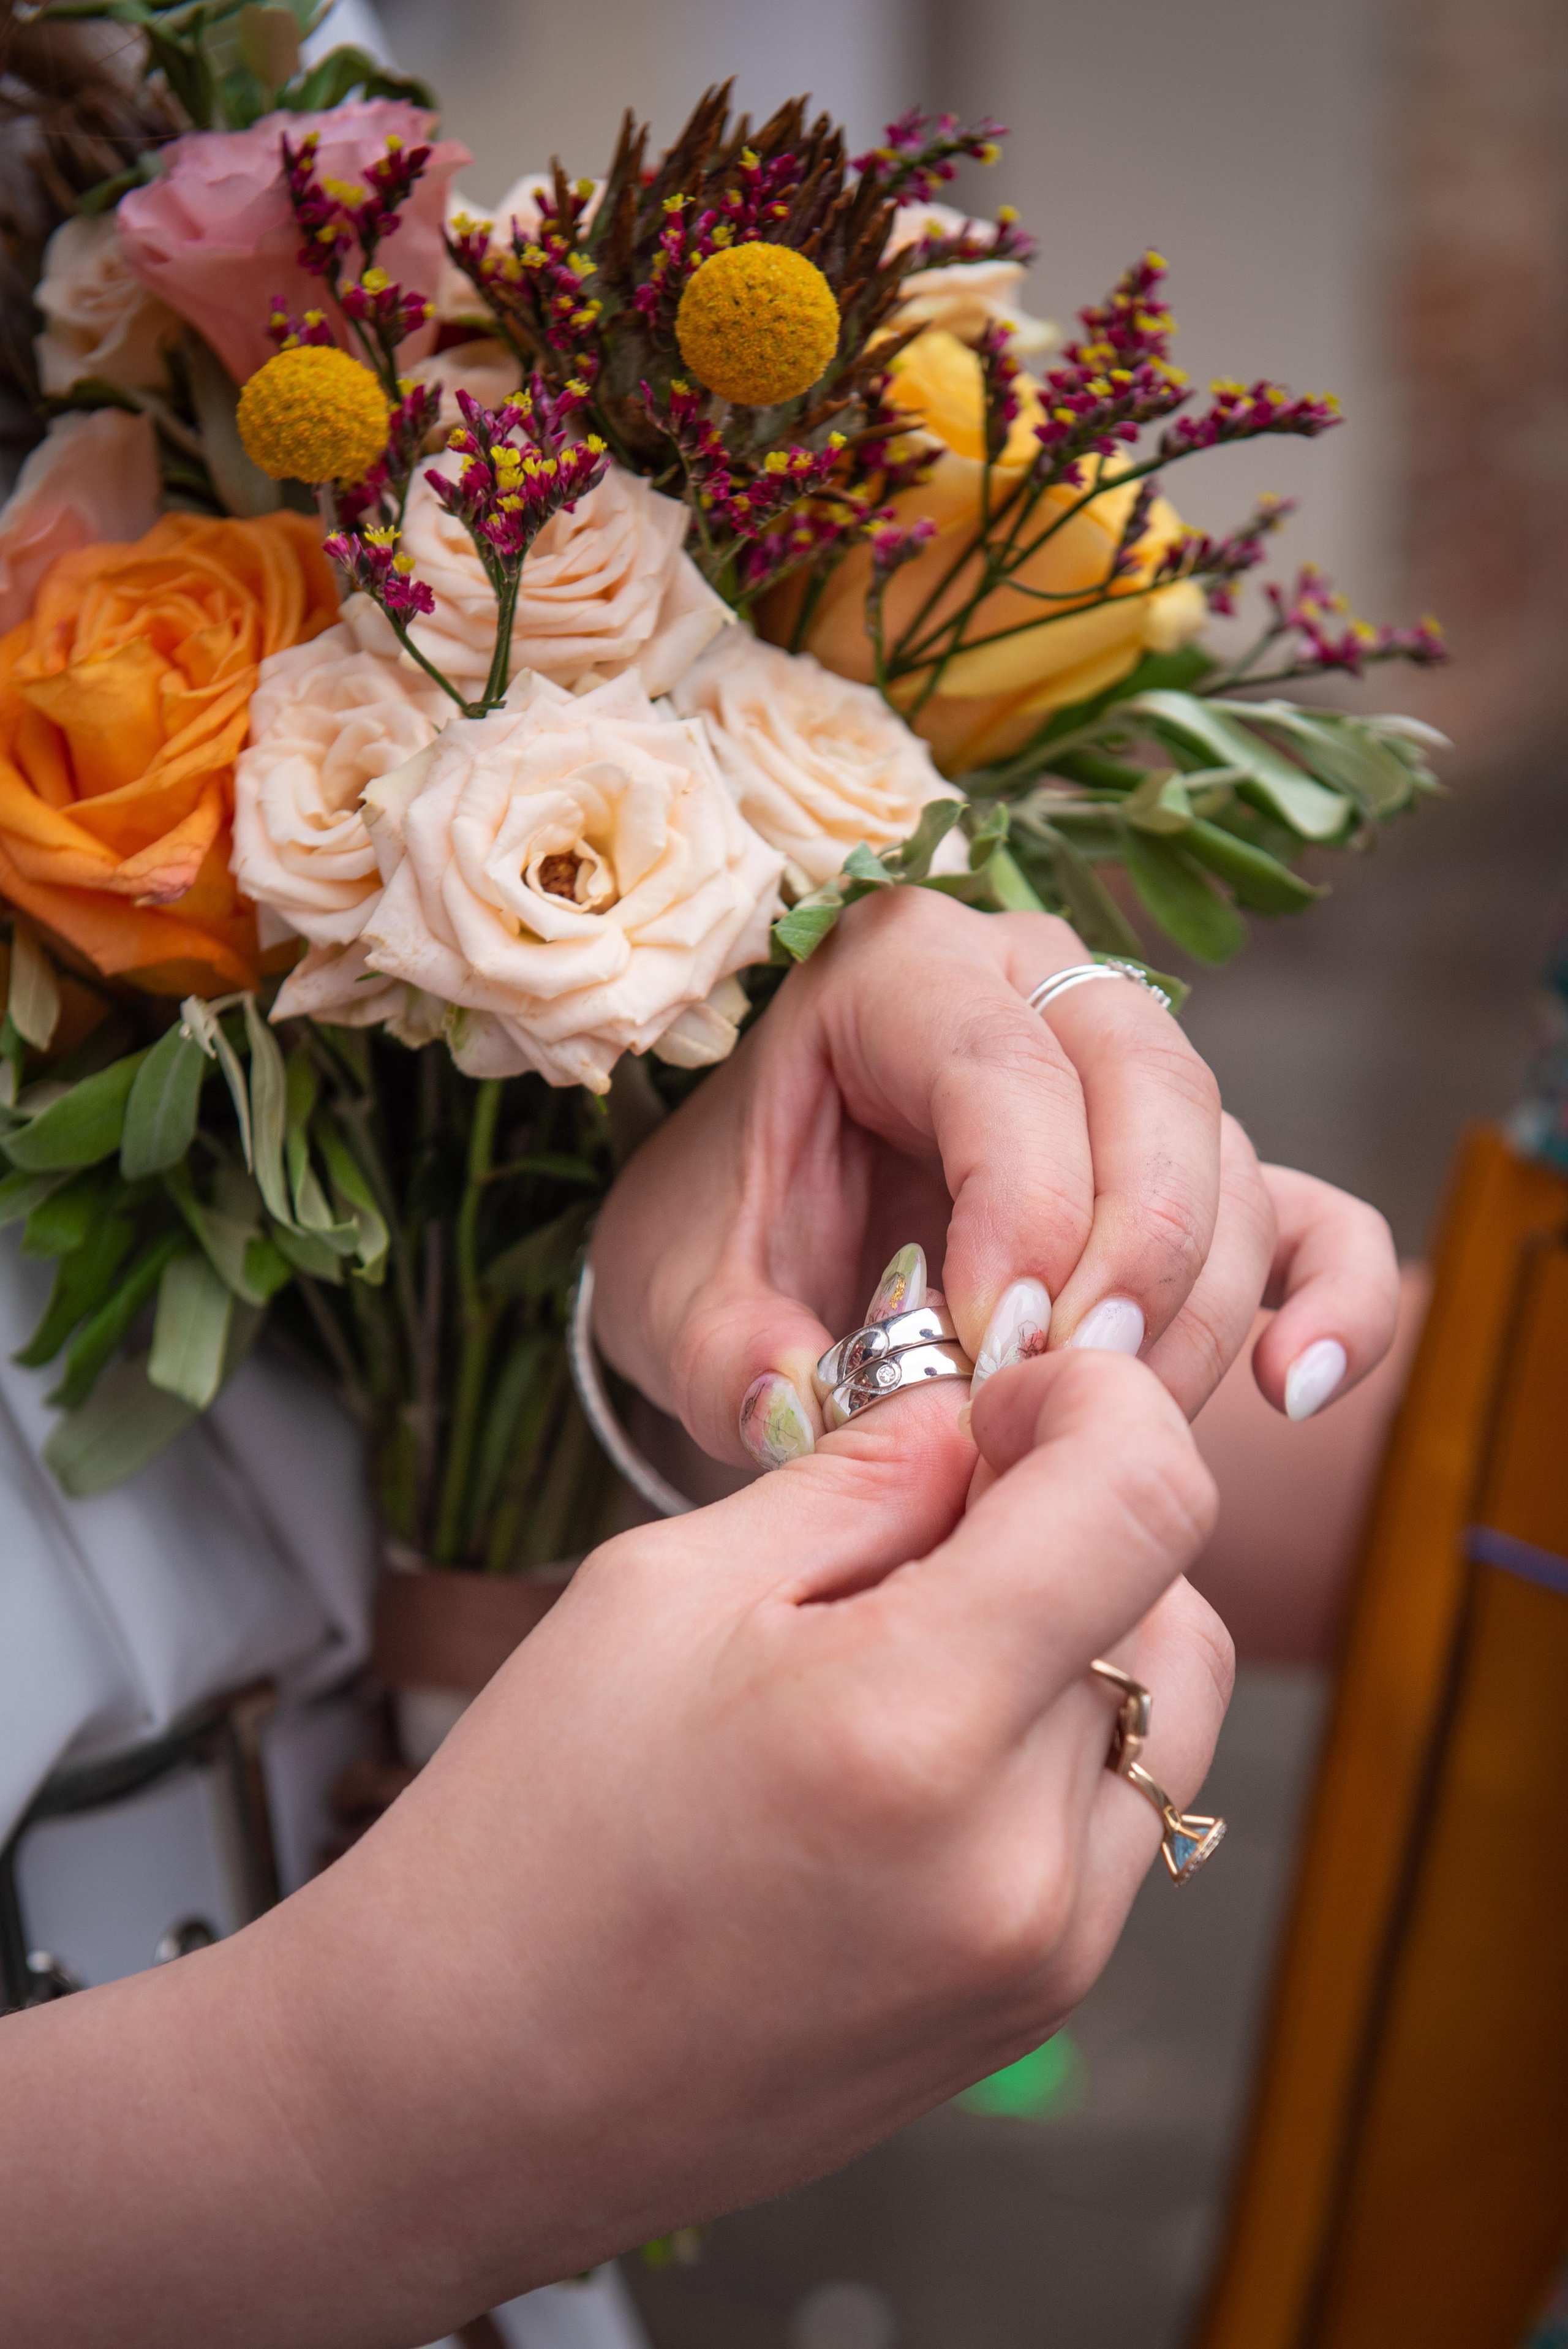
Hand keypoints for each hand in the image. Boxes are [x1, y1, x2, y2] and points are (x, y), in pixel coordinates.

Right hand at [0, 1355, 1227, 2342]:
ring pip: (1166, 1711)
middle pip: (1167, 1598)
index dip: (1100, 1402)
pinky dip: (1059, 1746)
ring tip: (920, 1644)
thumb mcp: (662, 1587)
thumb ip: (858, 1481)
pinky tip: (918, 1752)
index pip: (1148, 1496)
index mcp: (915, 1723)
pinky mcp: (1036, 2010)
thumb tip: (979, 1421)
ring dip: (1085, 1635)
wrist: (465, 2087)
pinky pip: (1118, 1818)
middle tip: (930, 1523)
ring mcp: (1045, 1955)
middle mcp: (1020, 1857)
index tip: (1008, 1402)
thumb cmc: (535, 1825)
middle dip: (1074, 1520)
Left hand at [592, 885, 1399, 1465]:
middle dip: (1127, 1256)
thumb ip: (726, 1354)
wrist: (758, 1248)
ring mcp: (1132, 1073)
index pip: (999, 1065)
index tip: (989, 1357)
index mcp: (895, 971)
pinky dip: (1330, 1297)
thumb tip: (801, 1413)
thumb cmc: (720, 1239)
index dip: (1019, 1212)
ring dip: (1190, 1309)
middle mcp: (1034, 985)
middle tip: (1073, 1396)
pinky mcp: (1199, 1174)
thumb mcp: (675, 1293)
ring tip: (1110, 1430)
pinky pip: (1309, 1216)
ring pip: (1224, 1161)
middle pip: (1148, 1086)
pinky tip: (1292, 1386)